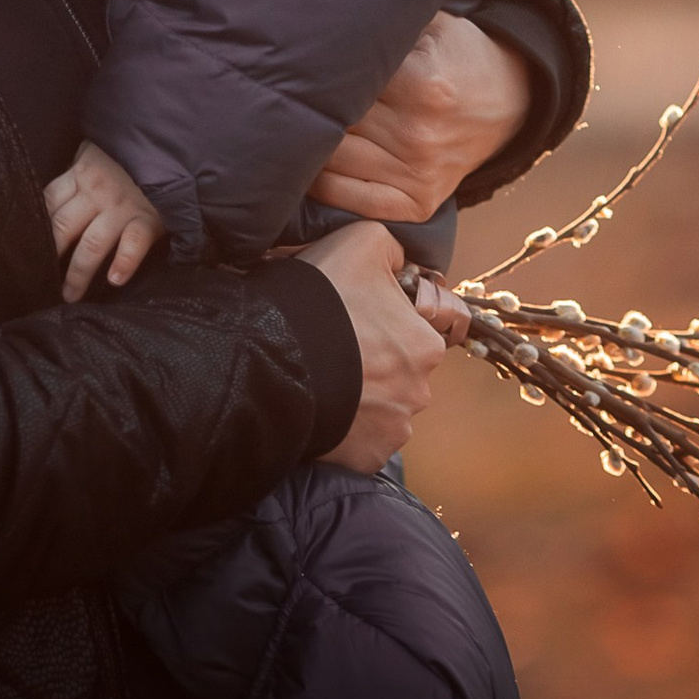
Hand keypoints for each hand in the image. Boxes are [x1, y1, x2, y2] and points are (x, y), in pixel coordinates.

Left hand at [45, 140, 168, 299]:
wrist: (172, 147)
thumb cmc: (131, 156)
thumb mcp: (98, 154)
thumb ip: (79, 173)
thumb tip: (55, 200)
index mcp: (81, 173)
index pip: (48, 201)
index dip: (36, 225)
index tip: (29, 246)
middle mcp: (97, 191)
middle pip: (63, 227)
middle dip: (51, 256)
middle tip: (42, 280)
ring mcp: (122, 206)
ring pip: (92, 243)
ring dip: (79, 272)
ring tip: (71, 295)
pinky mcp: (148, 218)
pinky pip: (133, 243)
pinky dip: (124, 262)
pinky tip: (115, 280)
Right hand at [292, 222, 467, 473]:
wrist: (272, 356)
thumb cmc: (320, 296)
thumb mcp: (363, 240)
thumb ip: (393, 249)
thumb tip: (402, 263)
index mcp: (426, 345)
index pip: (413, 331)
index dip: (383, 321)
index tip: (352, 318)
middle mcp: (419, 392)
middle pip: (397, 373)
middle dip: (373, 363)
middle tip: (333, 348)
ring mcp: (392, 430)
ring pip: (380, 408)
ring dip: (359, 398)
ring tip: (321, 378)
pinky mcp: (363, 458)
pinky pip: (358, 441)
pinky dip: (344, 429)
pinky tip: (320, 407)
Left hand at [312, 12, 531, 224]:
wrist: (507, 99)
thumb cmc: (456, 55)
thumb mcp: (429, 23)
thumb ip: (382, 22)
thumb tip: (322, 21)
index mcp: (419, 84)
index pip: (340, 83)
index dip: (315, 74)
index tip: (302, 67)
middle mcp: (417, 134)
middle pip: (330, 123)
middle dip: (309, 107)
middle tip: (291, 96)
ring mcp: (418, 174)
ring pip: (330, 162)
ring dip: (309, 145)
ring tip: (301, 126)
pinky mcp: (417, 202)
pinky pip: (350, 201)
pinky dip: (324, 185)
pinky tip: (318, 164)